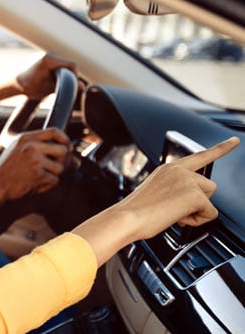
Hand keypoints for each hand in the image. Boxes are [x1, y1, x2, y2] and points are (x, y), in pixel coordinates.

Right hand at [0, 128, 69, 219]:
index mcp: (26, 138)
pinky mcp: (37, 174)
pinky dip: (47, 185)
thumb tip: (61, 145)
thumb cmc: (7, 169)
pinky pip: (54, 180)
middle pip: (62, 150)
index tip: (67, 146)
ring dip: (52, 175)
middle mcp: (31, 146)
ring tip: (39, 177)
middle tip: (53, 168)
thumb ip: (34, 143)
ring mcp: (34, 160)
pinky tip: (37, 185)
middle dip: (62, 161)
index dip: (64, 139)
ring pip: (60, 168)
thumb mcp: (17, 148)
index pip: (54, 131)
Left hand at [16, 53, 77, 99]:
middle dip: (67, 75)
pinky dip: (55, 71)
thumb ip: (66, 87)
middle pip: (67, 64)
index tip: (72, 84)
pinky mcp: (43, 57)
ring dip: (61, 73)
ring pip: (61, 64)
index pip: (72, 65)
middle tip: (60, 86)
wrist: (14, 83)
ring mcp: (45, 54)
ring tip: (52, 83)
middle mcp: (48, 53)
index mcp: (49, 59)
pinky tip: (48, 79)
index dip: (75, 76)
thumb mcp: (48, 89)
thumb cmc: (28, 86)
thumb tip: (82, 86)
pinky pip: (55, 63)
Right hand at [74, 136, 238, 265]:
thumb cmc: (137, 210)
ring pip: (210, 198)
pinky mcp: (194, 194)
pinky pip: (210, 213)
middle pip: (208, 186)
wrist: (127, 218)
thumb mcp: (157, 192)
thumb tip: (191, 203)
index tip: (234, 140)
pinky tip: (179, 219)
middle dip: (198, 201)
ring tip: (175, 214)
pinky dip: (197, 221)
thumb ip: (176, 189)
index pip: (200, 155)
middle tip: (175, 210)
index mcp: (169, 168)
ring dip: (197, 210)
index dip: (221, 148)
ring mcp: (187, 180)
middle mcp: (179, 170)